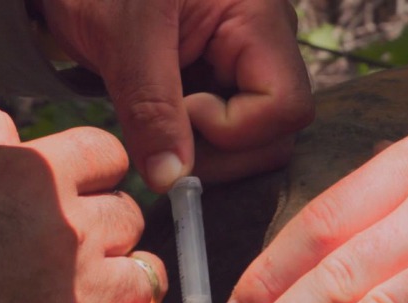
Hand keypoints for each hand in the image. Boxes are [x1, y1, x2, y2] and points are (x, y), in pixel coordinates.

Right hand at [0, 109, 189, 302]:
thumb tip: (19, 134)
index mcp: (36, 176)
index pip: (108, 155)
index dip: (92, 171)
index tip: (78, 189)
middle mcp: (71, 233)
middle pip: (129, 215)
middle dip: (104, 226)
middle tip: (65, 247)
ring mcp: (81, 300)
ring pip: (148, 275)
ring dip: (126, 279)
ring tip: (92, 292)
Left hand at [37, 0, 313, 189]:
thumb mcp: (122, 37)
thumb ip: (150, 108)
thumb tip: (171, 179)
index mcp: (258, 19)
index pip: (285, 107)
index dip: (233, 130)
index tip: (180, 108)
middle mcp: (265, 47)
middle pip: (277, 135)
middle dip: (219, 153)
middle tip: (160, 134)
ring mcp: (245, 70)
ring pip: (254, 145)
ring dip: (203, 154)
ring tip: (155, 122)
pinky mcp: (221, 88)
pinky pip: (226, 140)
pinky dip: (192, 147)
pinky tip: (157, 123)